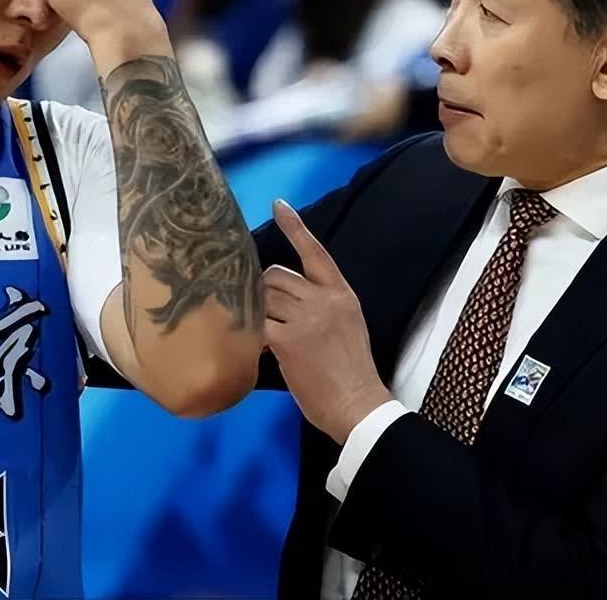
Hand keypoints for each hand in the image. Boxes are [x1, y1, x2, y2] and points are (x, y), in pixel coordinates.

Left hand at [265, 200, 392, 444]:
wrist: (356, 402)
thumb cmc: (350, 369)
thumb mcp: (347, 323)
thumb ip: (321, 304)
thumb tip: (286, 295)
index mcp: (340, 293)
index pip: (315, 252)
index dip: (295, 227)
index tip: (278, 205)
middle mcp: (322, 299)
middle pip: (275, 275)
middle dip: (263, 291)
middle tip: (264, 314)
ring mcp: (304, 318)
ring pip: (262, 297)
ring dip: (255, 312)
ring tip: (260, 332)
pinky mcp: (287, 340)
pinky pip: (256, 324)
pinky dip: (249, 333)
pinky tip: (251, 345)